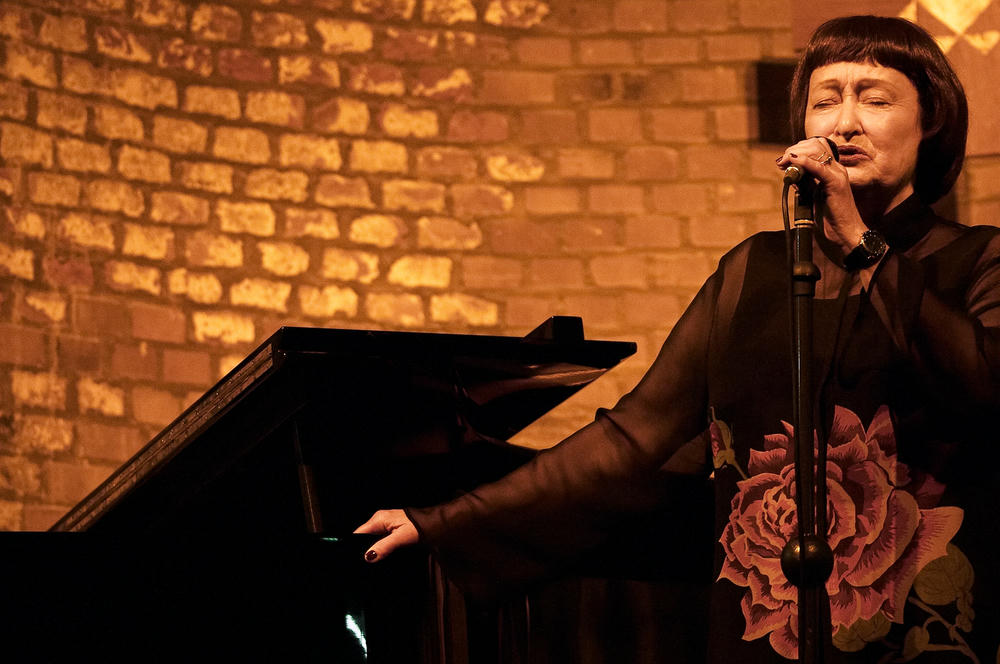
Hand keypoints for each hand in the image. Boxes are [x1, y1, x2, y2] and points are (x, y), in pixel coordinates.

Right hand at [353, 509, 418, 561]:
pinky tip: (380, 555)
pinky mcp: (390, 530)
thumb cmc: (420, 526)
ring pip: (370, 539)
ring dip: (371, 549)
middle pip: (363, 537)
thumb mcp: (401, 537)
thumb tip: (368, 556)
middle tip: (364, 562)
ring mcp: (384, 525)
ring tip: (371, 561)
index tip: (354, 559)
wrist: (434, 522)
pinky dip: (378, 547)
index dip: (354, 546)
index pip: (358, 534)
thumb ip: (384, 546)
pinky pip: (378, 539)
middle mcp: (379, 520)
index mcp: (378, 519)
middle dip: (362, 549)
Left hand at [776, 136, 866, 254]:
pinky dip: (804, 162)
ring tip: (784, 163)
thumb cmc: (830, 218)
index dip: (798, 150)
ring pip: (817, 152)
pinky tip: (793, 161)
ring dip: (796, 154)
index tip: (784, 160)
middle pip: (816, 145)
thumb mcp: (813, 197)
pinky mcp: (835, 183)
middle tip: (781, 161)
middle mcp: (837, 169)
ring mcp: (838, 175)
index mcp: (833, 171)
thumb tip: (792, 175)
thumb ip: (805, 185)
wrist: (846, 232)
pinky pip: (818, 168)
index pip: (817, 147)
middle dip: (795, 150)